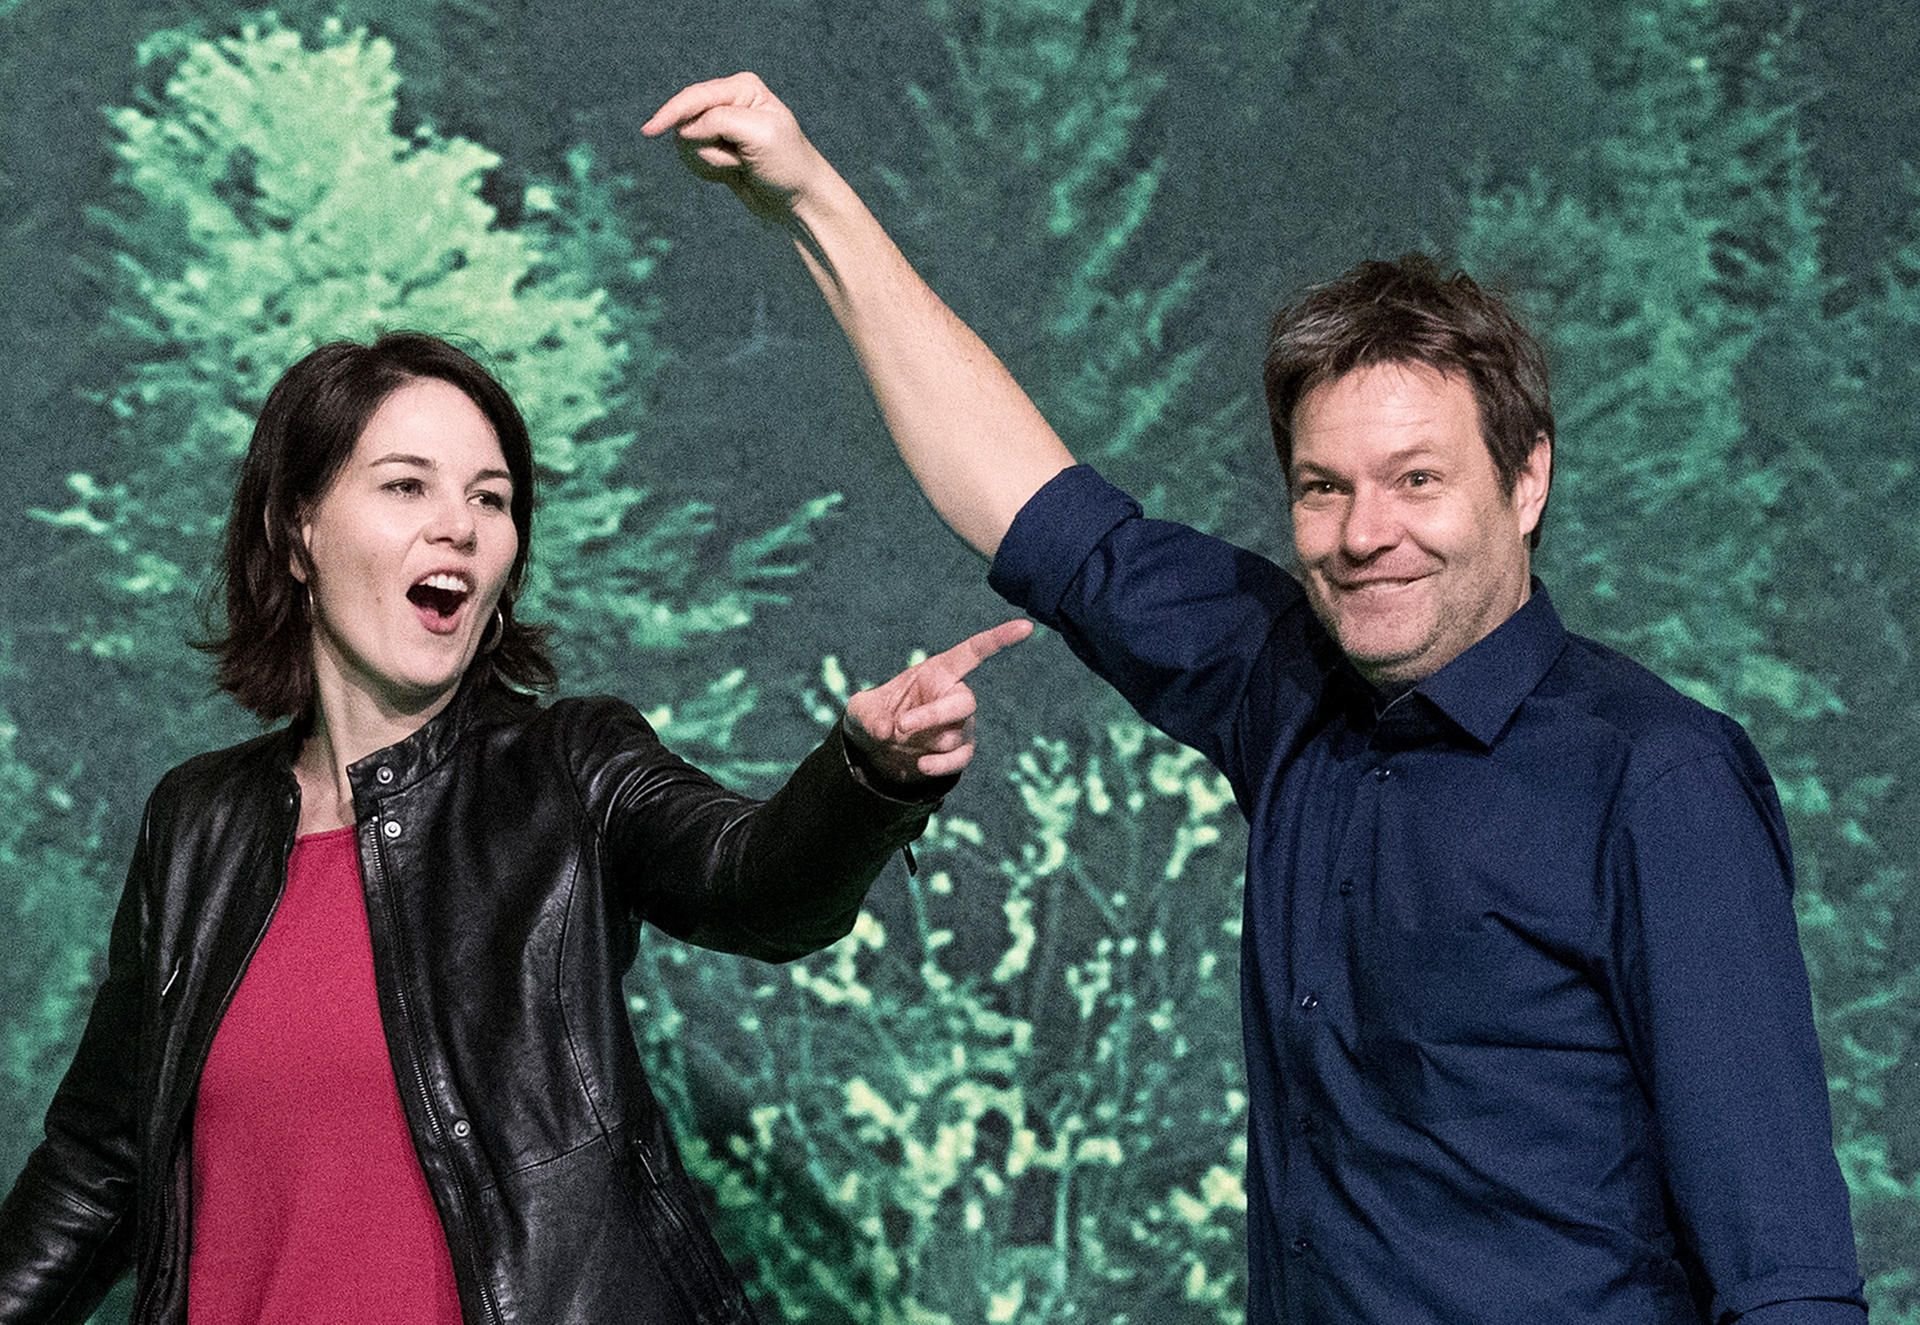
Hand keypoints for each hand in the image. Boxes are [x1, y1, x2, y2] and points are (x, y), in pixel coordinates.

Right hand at [641, 72, 828, 222]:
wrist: (798, 200)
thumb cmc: (787, 164)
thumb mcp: (759, 135)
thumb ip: (719, 121)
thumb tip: (685, 129)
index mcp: (742, 88)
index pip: (696, 96)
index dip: (672, 113)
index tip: (650, 131)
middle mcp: (729, 102)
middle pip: (687, 121)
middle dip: (705, 147)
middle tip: (738, 160)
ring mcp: (721, 127)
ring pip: (686, 143)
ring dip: (709, 162)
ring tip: (738, 167)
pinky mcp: (716, 149)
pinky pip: (692, 158)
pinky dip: (707, 170)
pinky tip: (731, 174)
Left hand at [843, 619, 1034, 783]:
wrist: (878, 750)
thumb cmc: (875, 717)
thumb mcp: (862, 711)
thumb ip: (870, 715)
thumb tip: (887, 730)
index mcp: (938, 672)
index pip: (973, 652)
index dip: (999, 638)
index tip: (1026, 627)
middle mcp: (955, 695)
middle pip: (965, 702)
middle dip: (934, 716)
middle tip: (901, 726)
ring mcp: (962, 725)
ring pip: (955, 734)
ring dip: (924, 741)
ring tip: (900, 741)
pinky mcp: (961, 751)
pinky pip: (960, 758)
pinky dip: (940, 764)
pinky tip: (921, 764)